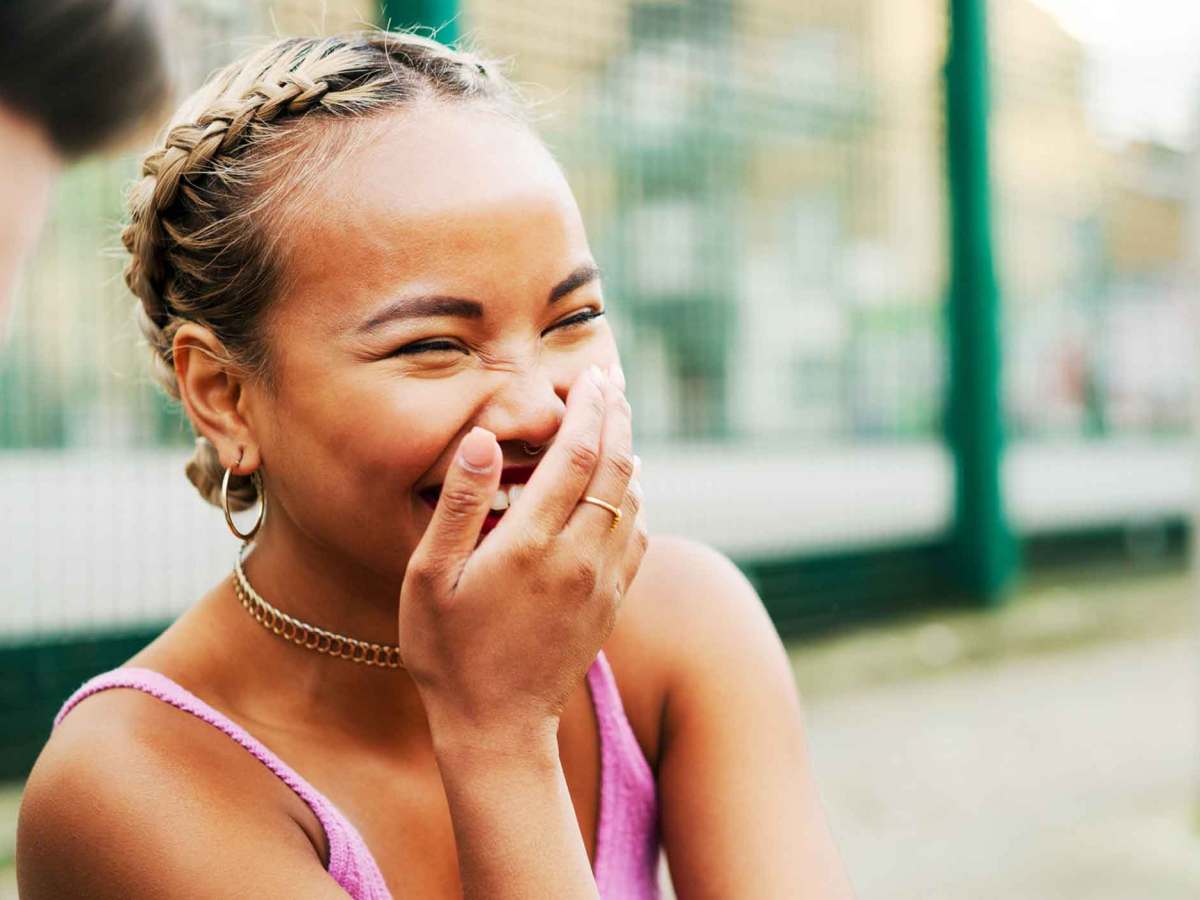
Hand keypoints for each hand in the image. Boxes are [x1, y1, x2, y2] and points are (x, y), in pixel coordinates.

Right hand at [397, 362, 646, 751]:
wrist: (498, 729)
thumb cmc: (449, 652)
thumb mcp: (432, 577)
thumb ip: (463, 503)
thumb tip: (488, 438)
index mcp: (535, 542)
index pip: (578, 453)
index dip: (589, 407)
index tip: (592, 374)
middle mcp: (581, 556)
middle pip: (616, 466)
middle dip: (616, 415)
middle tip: (611, 379)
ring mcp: (604, 581)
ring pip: (634, 498)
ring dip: (629, 452)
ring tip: (617, 419)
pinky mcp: (613, 602)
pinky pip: (639, 534)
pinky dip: (636, 497)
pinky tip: (625, 486)